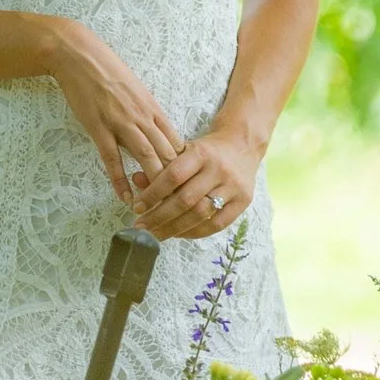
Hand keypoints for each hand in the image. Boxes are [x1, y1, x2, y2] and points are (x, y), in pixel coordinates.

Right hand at [40, 19, 183, 201]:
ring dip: (153, 184)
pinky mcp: (98, 127)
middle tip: (177, 203)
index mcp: (153, 108)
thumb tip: (157, 136)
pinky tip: (125, 197)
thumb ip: (147, 114)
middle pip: (167, 153)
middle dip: (174, 180)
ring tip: (155, 207)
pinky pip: (112, 159)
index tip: (187, 186)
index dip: (185, 167)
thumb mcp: (136, 91)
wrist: (80, 55)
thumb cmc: (108, 71)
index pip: (177, 143)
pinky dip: (120, 180)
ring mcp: (121, 122)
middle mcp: (142, 116)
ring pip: (146, 157)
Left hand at [129, 124, 260, 240]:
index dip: (153, 194)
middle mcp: (219, 169)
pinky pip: (217, 224)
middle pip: (186, 199)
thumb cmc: (206, 150)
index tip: (136, 207)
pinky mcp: (244, 200)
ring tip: (156, 235)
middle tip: (141, 227)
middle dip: (159, 216)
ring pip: (200, 214)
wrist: (242, 145)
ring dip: (174, 228)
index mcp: (201, 153)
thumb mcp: (183, 149)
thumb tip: (135, 181)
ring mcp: (233, 186)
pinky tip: (179, 234)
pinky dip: (195, 232)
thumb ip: (160, 165)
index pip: (173, 176)